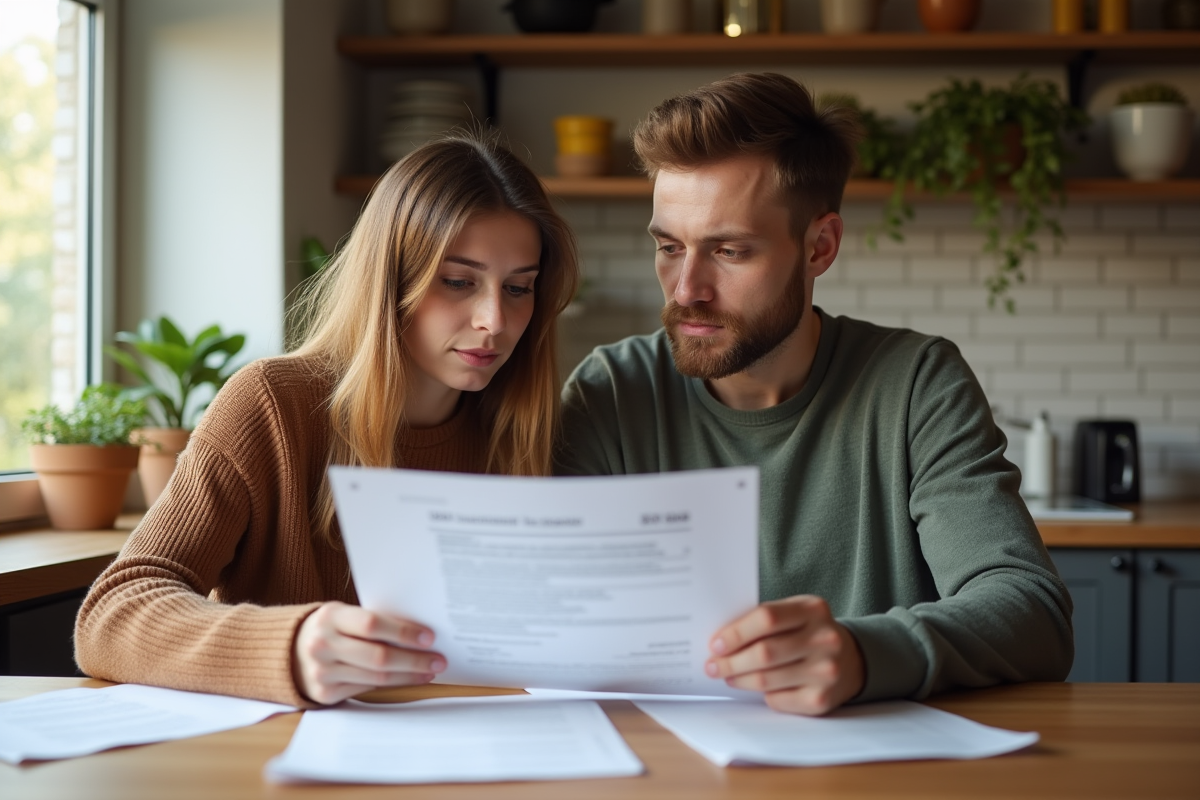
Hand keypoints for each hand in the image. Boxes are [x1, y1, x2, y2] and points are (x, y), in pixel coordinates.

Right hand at [292, 601, 445, 704]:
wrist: (286, 652)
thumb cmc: (328, 628)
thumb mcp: (342, 615)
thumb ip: (371, 621)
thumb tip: (418, 633)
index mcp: (330, 617)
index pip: (373, 624)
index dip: (404, 632)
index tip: (429, 637)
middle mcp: (322, 645)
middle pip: (379, 656)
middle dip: (414, 660)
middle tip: (438, 660)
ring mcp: (322, 672)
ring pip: (376, 677)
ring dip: (408, 675)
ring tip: (429, 671)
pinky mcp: (324, 693)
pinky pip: (367, 688)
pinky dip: (391, 684)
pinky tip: (407, 678)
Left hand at [705, 595, 863, 715]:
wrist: (852, 660)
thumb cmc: (810, 633)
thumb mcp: (796, 613)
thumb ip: (765, 620)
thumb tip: (722, 640)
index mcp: (813, 610)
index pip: (767, 618)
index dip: (736, 633)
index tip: (716, 643)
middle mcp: (825, 639)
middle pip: (764, 653)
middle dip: (730, 661)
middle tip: (713, 665)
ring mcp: (826, 671)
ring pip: (766, 680)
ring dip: (739, 680)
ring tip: (728, 676)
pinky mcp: (821, 700)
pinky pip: (777, 700)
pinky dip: (762, 695)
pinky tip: (757, 688)